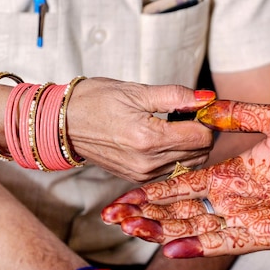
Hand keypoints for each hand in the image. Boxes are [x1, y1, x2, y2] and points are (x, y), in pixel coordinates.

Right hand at [67, 78, 215, 181]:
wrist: (62, 123)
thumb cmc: (95, 101)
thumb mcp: (137, 91)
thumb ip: (176, 96)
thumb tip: (208, 98)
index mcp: (149, 139)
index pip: (201, 136)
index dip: (206, 119)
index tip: (199, 106)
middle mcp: (148, 162)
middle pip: (200, 152)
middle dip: (201, 131)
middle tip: (187, 112)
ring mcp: (143, 174)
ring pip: (189, 163)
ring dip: (190, 144)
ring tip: (173, 124)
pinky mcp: (137, 178)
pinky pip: (171, 169)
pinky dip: (177, 154)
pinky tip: (164, 137)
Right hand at [101, 101, 269, 256]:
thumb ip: (242, 114)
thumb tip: (207, 104)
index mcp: (234, 172)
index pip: (183, 184)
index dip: (153, 190)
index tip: (124, 193)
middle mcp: (235, 198)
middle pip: (180, 210)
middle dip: (146, 214)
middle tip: (113, 215)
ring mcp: (248, 218)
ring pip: (195, 229)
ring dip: (162, 230)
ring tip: (130, 229)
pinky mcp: (267, 235)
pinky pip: (226, 244)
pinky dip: (198, 247)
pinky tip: (171, 248)